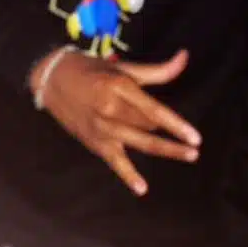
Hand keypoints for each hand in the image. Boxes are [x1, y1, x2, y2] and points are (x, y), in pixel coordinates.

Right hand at [33, 49, 201, 195]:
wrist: (52, 79)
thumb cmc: (92, 70)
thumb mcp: (123, 68)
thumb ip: (157, 70)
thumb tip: (185, 57)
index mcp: (119, 87)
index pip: (153, 110)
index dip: (176, 125)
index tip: (195, 137)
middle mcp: (110, 109)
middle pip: (148, 128)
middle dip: (172, 138)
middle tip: (195, 149)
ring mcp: (101, 128)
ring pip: (138, 143)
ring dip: (164, 151)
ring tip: (188, 157)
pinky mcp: (94, 142)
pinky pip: (114, 162)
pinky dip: (127, 176)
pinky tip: (141, 189)